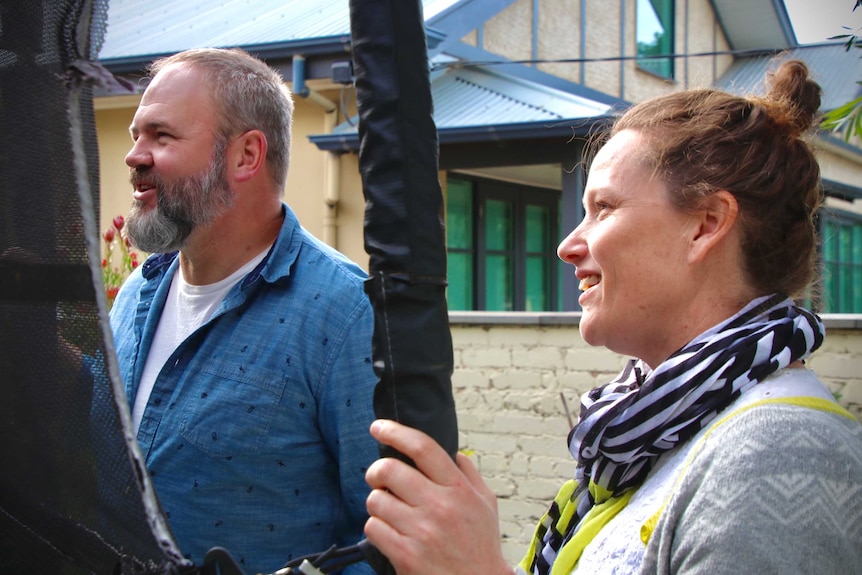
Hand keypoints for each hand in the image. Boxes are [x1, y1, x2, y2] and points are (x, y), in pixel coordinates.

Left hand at [364, 420, 512, 574]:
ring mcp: (421, 531)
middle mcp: (439, 506)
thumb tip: (454, 453)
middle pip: (389, 470)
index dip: (395, 432)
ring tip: (390, 512)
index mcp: (459, 489)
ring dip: (377, 503)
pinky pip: (372, 528)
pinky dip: (376, 528)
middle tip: (378, 477)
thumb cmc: (481, 546)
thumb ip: (470, 475)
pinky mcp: (405, 554)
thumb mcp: (487, 504)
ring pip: (375, 500)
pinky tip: (390, 533)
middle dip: (376, 471)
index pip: (423, 448)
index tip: (378, 426)